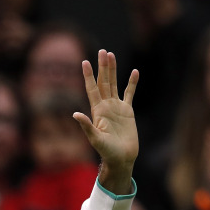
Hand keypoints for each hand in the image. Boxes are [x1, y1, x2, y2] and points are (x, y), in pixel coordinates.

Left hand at [74, 50, 137, 193]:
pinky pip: (130, 93)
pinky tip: (134, 72)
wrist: (121, 158)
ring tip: (111, 54)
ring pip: (114, 84)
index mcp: (97, 111)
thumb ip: (87, 126)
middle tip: (102, 51)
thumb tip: (75, 114)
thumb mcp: (95, 139)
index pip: (92, 89)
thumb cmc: (106, 151)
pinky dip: (132, 83)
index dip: (88, 76)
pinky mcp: (128, 111)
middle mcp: (106, 106)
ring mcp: (116, 107)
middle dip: (102, 67)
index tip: (85, 62)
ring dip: (113, 70)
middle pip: (103, 82)